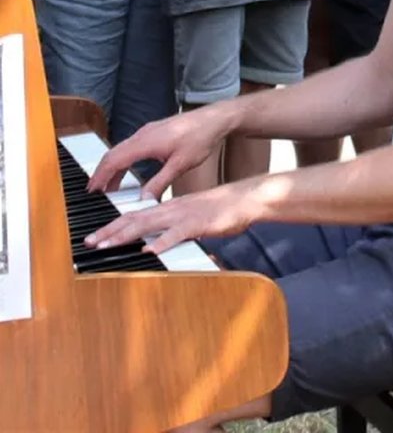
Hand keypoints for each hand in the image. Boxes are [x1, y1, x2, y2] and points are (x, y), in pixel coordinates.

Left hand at [87, 178, 262, 256]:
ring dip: (125, 235)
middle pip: (134, 219)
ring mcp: (183, 216)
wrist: (245, 199)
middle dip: (109, 231)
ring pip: (149, 225)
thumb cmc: (221, 210)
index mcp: (169, 208)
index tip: (95, 236)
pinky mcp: (198, 224)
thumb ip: (172, 228)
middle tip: (89, 242)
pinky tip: (149, 250)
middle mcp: (171, 209)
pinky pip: (177, 234)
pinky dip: (161, 242)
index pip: (134, 216)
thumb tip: (155, 241)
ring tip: (107, 245)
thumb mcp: (191, 218)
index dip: (113, 226)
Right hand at [88, 104, 230, 200]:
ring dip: (112, 167)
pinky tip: (127, 172)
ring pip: (121, 150)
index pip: (114, 160)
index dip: (100, 176)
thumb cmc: (201, 137)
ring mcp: (147, 131)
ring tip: (108, 186)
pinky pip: (130, 147)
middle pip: (113, 155)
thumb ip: (160, 183)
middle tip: (94, 191)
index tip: (92, 191)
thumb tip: (143, 200)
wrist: (216, 118)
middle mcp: (142, 134)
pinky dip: (123, 160)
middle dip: (101, 173)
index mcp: (145, 142)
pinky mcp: (153, 131)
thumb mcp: (181, 165)